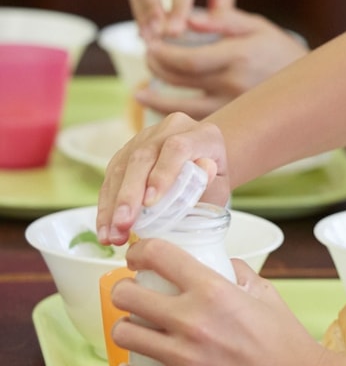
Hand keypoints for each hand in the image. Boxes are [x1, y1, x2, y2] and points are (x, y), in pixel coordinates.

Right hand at [96, 113, 229, 245]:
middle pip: (142, 157)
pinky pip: (110, 178)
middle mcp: (170, 129)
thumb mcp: (220, 186)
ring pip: (121, 167)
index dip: (163, 173)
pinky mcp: (125, 152)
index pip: (178, 147)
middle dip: (130, 195)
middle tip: (124, 225)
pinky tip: (106, 229)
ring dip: (113, 205)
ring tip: (113, 235)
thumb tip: (203, 171)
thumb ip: (212, 183)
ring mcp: (144, 138)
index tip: (151, 203)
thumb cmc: (213, 181)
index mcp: (201, 134)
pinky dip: (106, 205)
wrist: (202, 165)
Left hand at [111, 241, 328, 365]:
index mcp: (214, 290)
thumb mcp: (266, 293)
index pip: (158, 255)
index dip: (139, 251)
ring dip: (125, 330)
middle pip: (126, 295)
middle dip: (124, 292)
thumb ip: (238, 272)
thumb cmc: (286, 339)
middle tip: (134, 296)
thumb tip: (218, 262)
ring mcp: (184, 357)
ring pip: (123, 334)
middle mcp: (193, 320)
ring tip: (137, 331)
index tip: (138, 257)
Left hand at [139, 8, 309, 117]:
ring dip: (156, 99)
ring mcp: (233, 107)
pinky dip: (174, 116)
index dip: (162, 54)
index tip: (151, 44)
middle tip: (148, 57)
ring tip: (141, 90)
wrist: (308, 87)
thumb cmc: (279, 51)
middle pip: (179, 81)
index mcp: (238, 57)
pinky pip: (195, 121)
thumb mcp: (257, 26)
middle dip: (156, 67)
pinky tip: (159, 109)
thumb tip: (188, 19)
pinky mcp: (233, 121)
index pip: (187, 60)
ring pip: (183, 108)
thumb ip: (223, 19)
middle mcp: (233, 85)